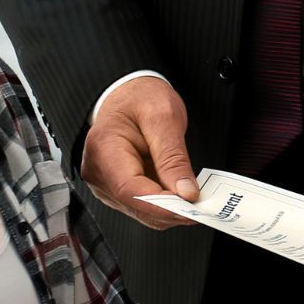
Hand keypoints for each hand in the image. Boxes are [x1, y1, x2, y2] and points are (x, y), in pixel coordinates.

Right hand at [85, 76, 198, 228]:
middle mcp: (98, 171)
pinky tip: (182, 196)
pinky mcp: (117, 188)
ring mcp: (105, 182)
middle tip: (204, 207)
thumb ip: (174, 157)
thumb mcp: (165, 118)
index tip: (190, 208)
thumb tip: (186, 192)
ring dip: (170, 210)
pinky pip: (141, 204)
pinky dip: (165, 204)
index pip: (130, 189)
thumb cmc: (141, 98)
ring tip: (197, 200)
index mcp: (103, 149)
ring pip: (140, 210)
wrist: (129, 93)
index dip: (161, 205)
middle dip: (171, 210)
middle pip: (135, 204)